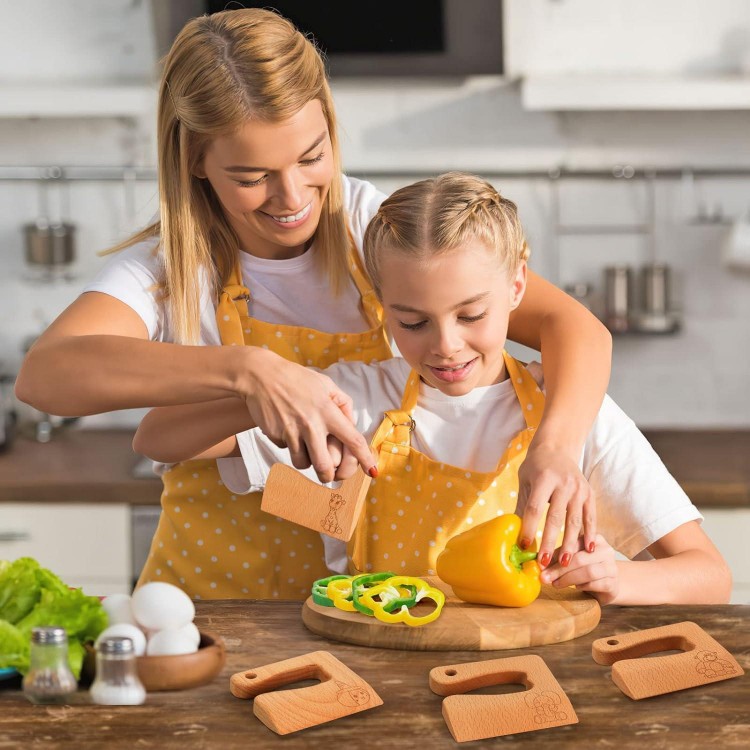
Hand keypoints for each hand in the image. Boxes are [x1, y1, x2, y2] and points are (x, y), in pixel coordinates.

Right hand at [241, 348, 375, 482]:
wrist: (261, 375)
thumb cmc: (297, 379)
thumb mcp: (326, 384)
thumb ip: (342, 404)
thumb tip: (352, 425)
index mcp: (328, 411)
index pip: (353, 440)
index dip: (365, 459)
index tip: (372, 472)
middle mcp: (312, 424)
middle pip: (325, 466)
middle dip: (329, 475)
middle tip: (329, 474)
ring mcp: (292, 431)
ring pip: (304, 464)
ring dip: (307, 463)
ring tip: (306, 449)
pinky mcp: (275, 436)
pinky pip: (287, 451)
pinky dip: (290, 447)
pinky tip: (287, 430)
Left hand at [514, 440, 596, 568]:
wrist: (557, 447)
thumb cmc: (536, 466)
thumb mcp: (525, 481)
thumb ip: (522, 505)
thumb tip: (512, 532)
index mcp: (544, 479)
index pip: (535, 507)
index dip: (528, 527)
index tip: (523, 545)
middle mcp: (564, 483)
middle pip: (555, 517)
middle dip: (548, 541)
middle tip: (543, 562)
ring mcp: (579, 489)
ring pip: (574, 521)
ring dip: (568, 543)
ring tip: (563, 563)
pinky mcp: (589, 493)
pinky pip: (590, 517)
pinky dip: (589, 533)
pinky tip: (586, 549)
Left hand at [540, 535, 618, 604]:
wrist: (608, 584)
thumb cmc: (586, 568)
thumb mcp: (573, 559)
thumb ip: (559, 557)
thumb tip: (540, 562)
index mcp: (594, 538)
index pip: (573, 544)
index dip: (555, 554)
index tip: (541, 564)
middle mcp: (606, 550)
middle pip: (579, 558)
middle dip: (559, 569)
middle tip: (544, 577)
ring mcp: (611, 567)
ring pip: (588, 572)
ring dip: (568, 579)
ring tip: (555, 584)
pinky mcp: (613, 583)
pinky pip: (596, 584)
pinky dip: (582, 586)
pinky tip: (575, 587)